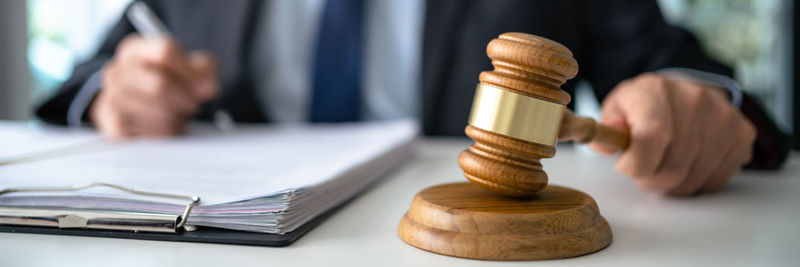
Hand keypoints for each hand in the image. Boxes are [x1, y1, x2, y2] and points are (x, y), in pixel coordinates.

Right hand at [90, 34, 218, 137]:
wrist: (139, 107)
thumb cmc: (168, 83)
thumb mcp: (191, 69)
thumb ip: (204, 73)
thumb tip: (208, 88)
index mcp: (135, 50)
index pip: (165, 53)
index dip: (189, 72)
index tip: (201, 86)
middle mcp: (117, 70)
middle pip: (159, 84)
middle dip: (184, 99)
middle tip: (192, 105)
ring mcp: (111, 97)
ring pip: (157, 111)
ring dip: (176, 118)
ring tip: (176, 115)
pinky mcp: (113, 125)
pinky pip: (148, 133)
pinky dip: (164, 133)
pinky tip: (165, 127)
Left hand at [590, 73, 755, 195]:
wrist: (685, 90)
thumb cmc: (646, 105)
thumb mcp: (617, 108)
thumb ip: (607, 129)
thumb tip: (606, 146)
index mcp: (656, 91)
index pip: (651, 138)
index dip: (636, 164)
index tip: (626, 165)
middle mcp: (695, 100)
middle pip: (672, 169)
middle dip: (651, 179)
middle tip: (644, 169)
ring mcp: (723, 118)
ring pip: (692, 181)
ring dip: (672, 184)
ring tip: (664, 164)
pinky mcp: (741, 136)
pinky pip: (714, 181)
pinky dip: (696, 182)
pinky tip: (687, 163)